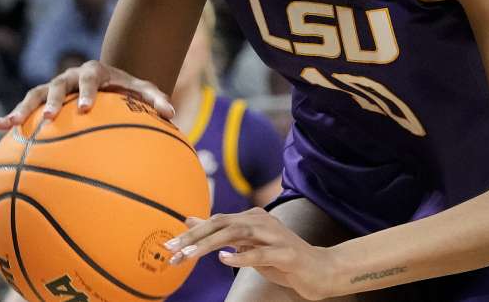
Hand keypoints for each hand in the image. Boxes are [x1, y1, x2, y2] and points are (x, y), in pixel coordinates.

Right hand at [0, 60, 174, 129]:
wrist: (108, 83)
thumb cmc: (127, 89)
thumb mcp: (143, 90)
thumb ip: (156, 99)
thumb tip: (172, 114)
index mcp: (96, 72)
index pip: (91, 79)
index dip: (88, 92)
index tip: (86, 109)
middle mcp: (71, 77)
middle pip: (58, 85)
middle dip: (53, 100)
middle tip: (49, 118)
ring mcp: (54, 87)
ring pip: (35, 94)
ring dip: (22, 109)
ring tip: (8, 125)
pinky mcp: (43, 100)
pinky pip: (25, 107)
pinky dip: (12, 115)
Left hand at [165, 209, 331, 299]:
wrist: (319, 270)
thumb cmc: (281, 258)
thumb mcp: (248, 245)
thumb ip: (222, 232)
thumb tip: (190, 220)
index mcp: (253, 218)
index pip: (217, 221)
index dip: (192, 232)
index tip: (169, 246)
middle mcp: (263, 222)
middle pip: (224, 222)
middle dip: (195, 236)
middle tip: (173, 249)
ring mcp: (276, 236)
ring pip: (239, 234)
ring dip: (211, 244)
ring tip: (190, 255)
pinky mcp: (287, 253)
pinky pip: (261, 253)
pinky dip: (242, 256)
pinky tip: (225, 259)